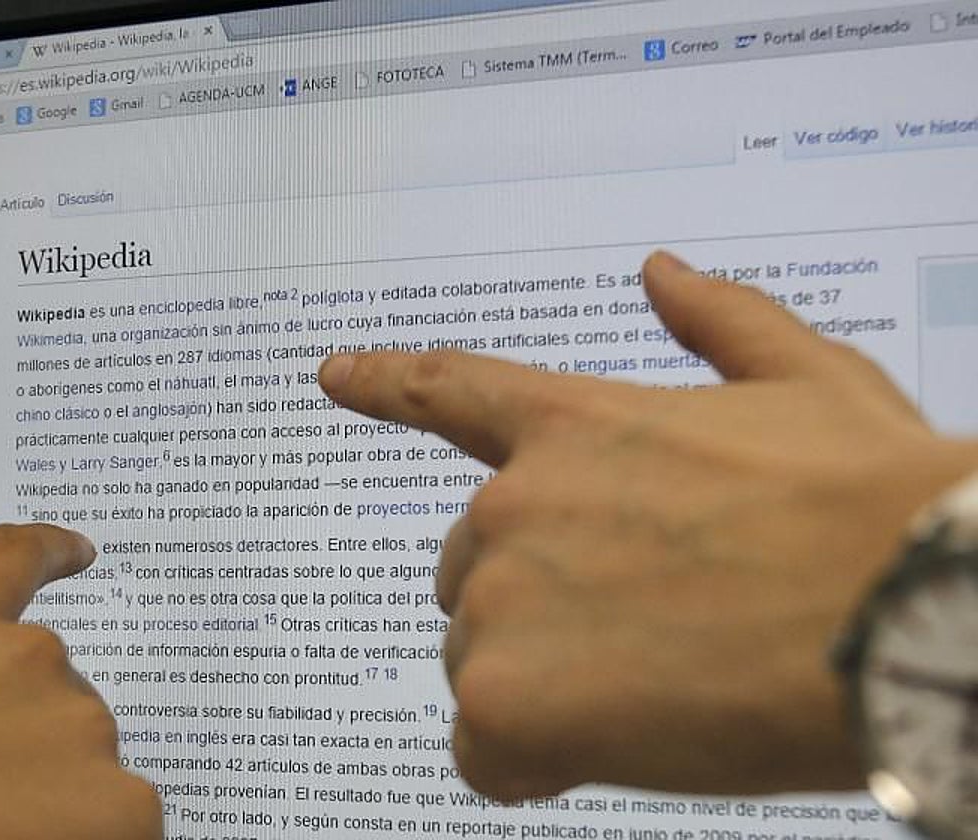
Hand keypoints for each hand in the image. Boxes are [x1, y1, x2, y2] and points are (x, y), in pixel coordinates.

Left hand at [318, 251, 977, 800]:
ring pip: (481, 661)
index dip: (387, 382)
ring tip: (661, 683)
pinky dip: (530, 758)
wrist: (911, 610)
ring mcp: (501, 594)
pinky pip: (481, 749)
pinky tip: (609, 745)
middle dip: (534, 600)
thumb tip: (663, 274)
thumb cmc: (874, 504)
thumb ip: (721, 324)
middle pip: (468, 569)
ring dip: (547, 681)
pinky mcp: (504, 695)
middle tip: (646, 629)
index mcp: (577, 424)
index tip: (333, 373)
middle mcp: (516, 499)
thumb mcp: (811, 384)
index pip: (451, 392)